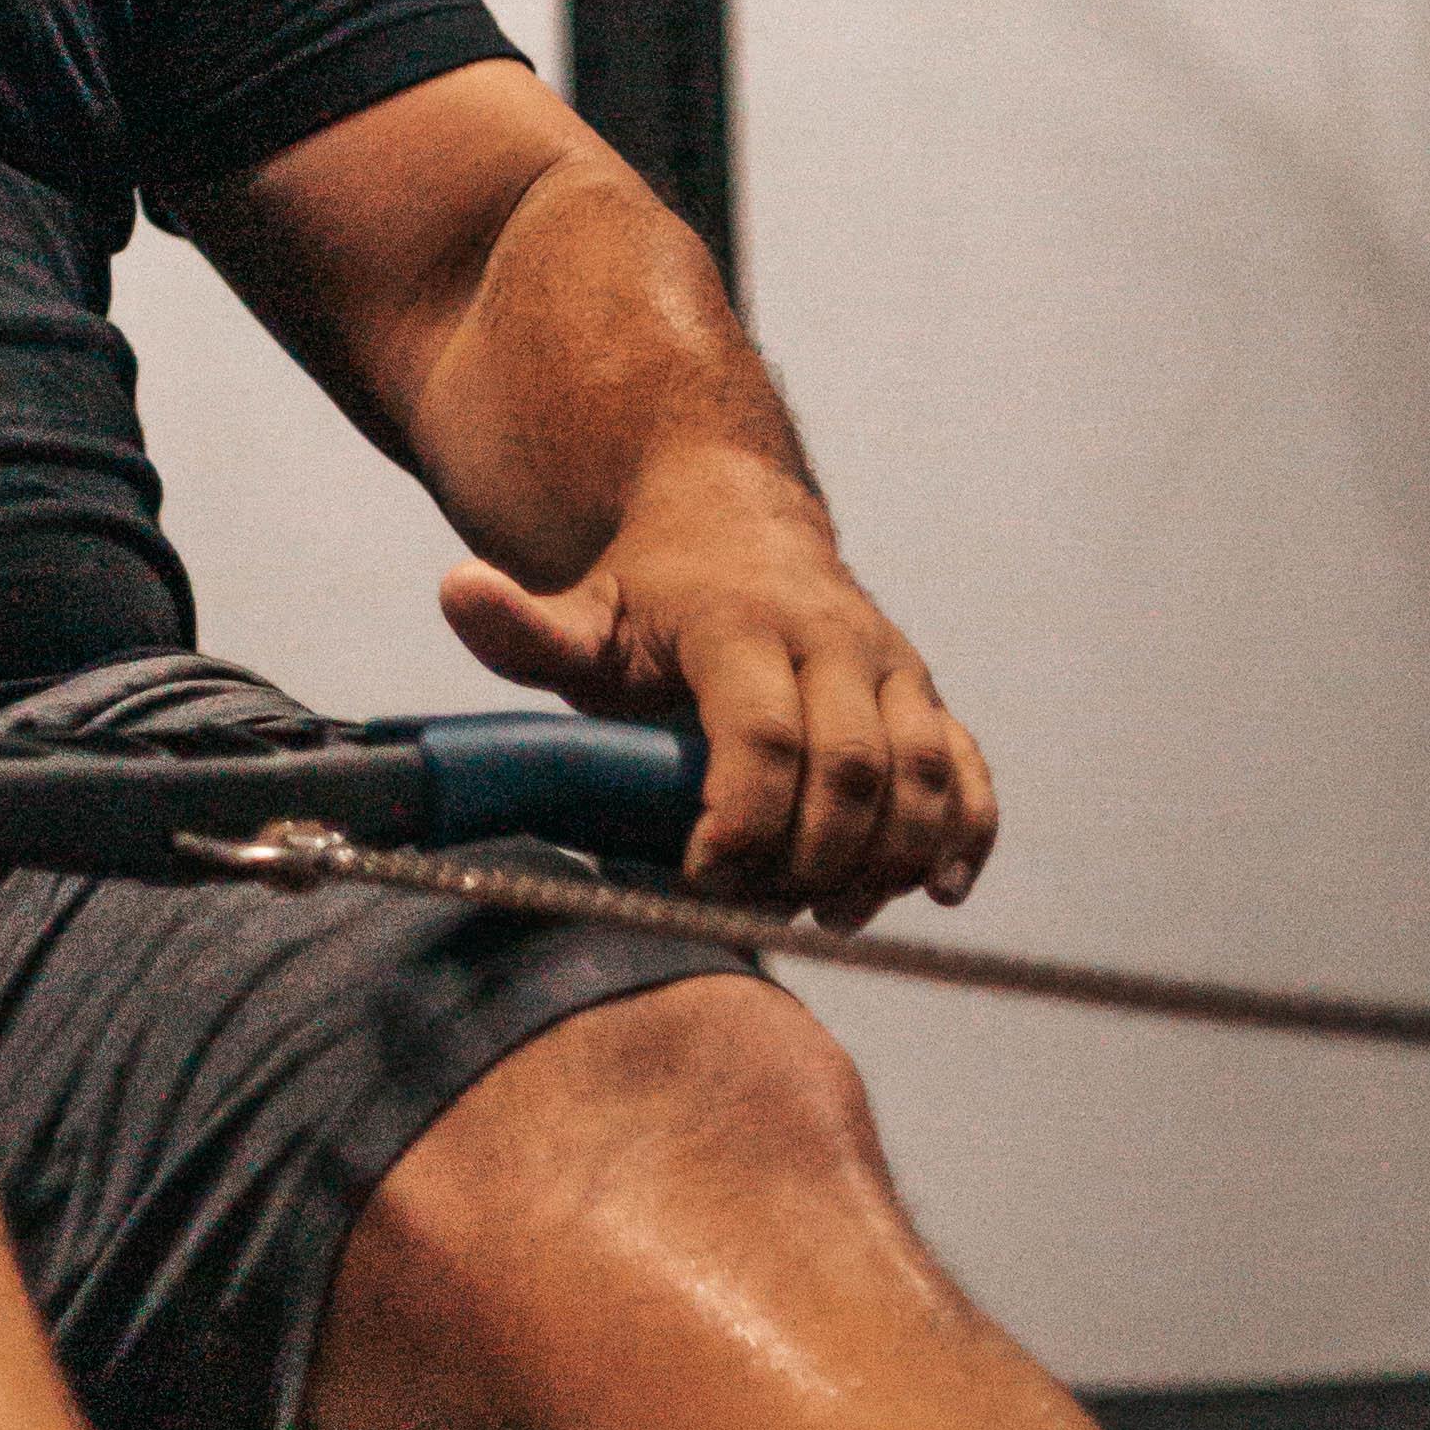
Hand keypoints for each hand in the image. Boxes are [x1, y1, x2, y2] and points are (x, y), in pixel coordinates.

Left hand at [438, 453, 995, 928]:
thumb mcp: (581, 611)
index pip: (762, 739)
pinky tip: (939, 891)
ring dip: (889, 863)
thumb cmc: (646, 593)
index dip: (740, 827)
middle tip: (761, 912)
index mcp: (743, 623)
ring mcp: (891, 668)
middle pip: (855, 771)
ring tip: (828, 912)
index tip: (700, 880)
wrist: (728, 517)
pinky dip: (968, 836)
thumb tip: (456, 591)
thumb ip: (525, 628)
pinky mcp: (928, 697)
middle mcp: (833, 638)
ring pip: (925, 776)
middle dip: (813, 860)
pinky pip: (973, 772)